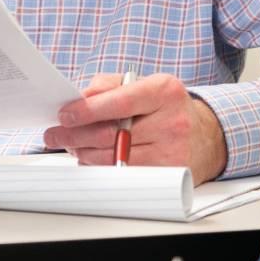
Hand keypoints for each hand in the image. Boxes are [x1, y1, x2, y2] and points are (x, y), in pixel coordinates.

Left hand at [42, 71, 228, 183]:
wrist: (205, 136)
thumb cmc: (166, 108)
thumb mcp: (143, 84)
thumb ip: (108, 86)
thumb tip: (79, 98)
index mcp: (165, 91)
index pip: (120, 101)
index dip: (87, 110)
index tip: (65, 115)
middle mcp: (172, 121)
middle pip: (113, 134)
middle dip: (76, 135)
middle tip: (54, 134)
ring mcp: (172, 151)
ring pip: (115, 158)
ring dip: (85, 153)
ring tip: (72, 145)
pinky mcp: (168, 175)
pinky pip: (124, 174)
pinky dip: (102, 167)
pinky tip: (92, 158)